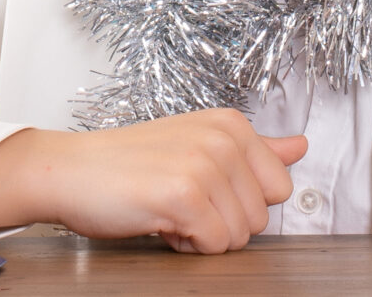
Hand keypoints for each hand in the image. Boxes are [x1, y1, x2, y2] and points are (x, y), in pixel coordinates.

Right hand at [0, 112, 307, 251]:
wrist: (70, 171)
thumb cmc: (128, 163)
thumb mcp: (198, 144)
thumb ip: (256, 150)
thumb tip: (300, 147)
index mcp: (232, 125)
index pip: (279, 187)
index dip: (240, 202)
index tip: (205, 190)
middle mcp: (224, 139)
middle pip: (261, 217)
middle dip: (222, 222)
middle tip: (181, 201)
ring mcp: (205, 165)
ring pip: (240, 235)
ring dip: (202, 235)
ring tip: (168, 209)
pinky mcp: (184, 195)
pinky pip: (214, 245)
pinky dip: (186, 245)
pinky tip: (160, 221)